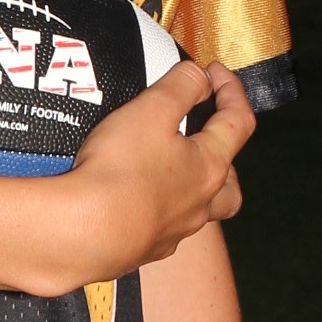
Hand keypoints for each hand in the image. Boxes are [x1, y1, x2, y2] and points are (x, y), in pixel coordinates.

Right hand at [50, 59, 253, 287]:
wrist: (83, 233)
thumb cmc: (119, 171)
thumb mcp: (151, 110)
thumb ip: (181, 85)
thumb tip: (200, 77)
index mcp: (210, 167)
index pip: (239, 122)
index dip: (232, 90)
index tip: (214, 72)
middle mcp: (201, 205)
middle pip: (231, 183)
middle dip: (225, 155)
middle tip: (206, 138)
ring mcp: (175, 232)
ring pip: (202, 211)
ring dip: (196, 189)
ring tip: (174, 172)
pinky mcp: (146, 250)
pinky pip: (166, 230)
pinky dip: (161, 212)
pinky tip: (139, 202)